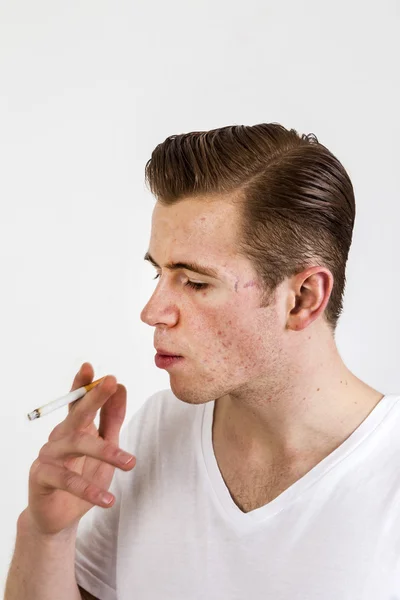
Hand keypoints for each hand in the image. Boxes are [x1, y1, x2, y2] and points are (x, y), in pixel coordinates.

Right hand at [24, 362, 135, 536]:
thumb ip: (112, 419)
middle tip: (111, 383)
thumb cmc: (84, 475)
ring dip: (106, 452)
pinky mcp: (41, 477)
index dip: (82, 383)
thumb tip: (121, 387)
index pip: (77, 400)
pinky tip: (107, 499)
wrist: (61, 515)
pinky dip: (88, 490)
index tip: (90, 366)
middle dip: (94, 397)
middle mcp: (59, 436)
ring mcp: (48, 455)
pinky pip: (66, 480)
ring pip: (77, 446)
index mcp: (74, 427)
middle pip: (77, 414)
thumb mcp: (105, 446)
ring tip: (130, 463)